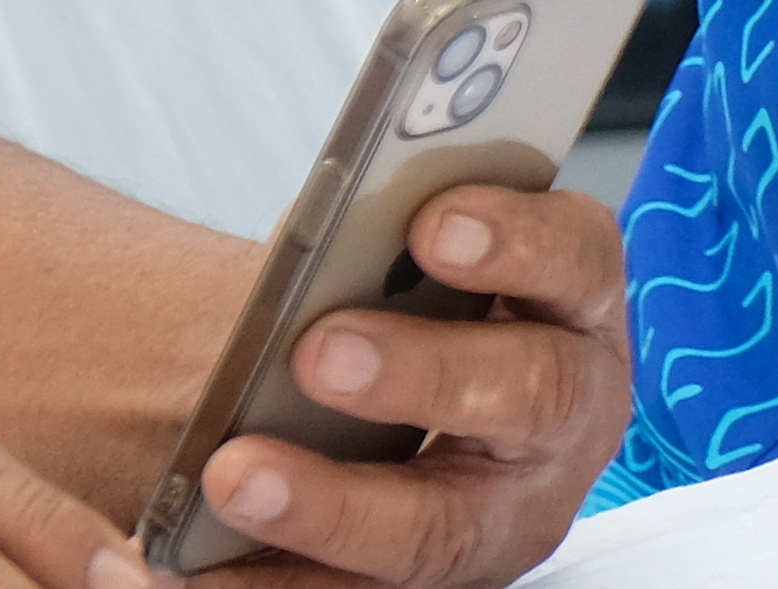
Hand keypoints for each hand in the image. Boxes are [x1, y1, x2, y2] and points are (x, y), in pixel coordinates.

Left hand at [198, 187, 629, 588]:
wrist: (388, 409)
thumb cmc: (408, 306)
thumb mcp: (410, 261)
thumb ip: (379, 245)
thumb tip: (314, 245)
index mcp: (574, 303)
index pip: (576, 257)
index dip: (516, 240)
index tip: (431, 224)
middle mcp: (570, 411)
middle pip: (532, 393)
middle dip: (424, 374)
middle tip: (319, 352)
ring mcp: (513, 510)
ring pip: (444, 524)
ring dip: (335, 504)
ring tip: (235, 474)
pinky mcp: (446, 577)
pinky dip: (280, 580)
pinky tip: (201, 561)